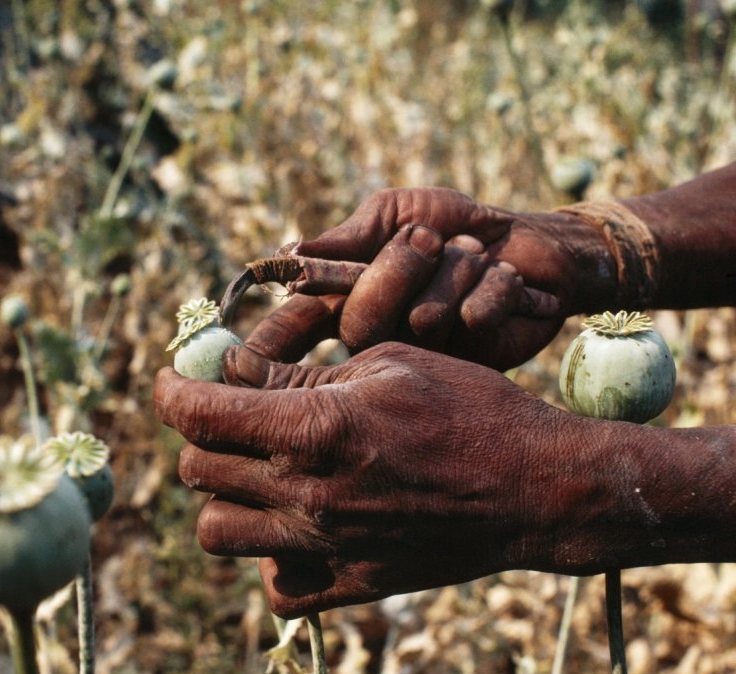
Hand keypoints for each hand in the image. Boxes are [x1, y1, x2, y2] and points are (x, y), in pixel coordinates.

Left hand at [155, 342, 599, 616]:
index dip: (170, 391)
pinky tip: (295, 522)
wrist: (536, 488)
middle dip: (201, 434)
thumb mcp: (385, 365)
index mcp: (312, 430)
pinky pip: (275, 583)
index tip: (172, 379)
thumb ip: (299, 374)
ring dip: (224, 497)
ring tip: (258, 471)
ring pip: (218, 533)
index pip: (198, 415)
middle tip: (230, 415)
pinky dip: (269, 554)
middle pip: (198, 471)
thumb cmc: (469, 409)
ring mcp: (326, 547)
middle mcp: (306, 495)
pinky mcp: (350, 584)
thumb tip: (232, 370)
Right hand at [252, 187, 614, 368]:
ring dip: (455, 269)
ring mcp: (423, 356)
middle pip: (358, 323)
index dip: (268, 344)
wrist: (533, 244)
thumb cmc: (456, 224)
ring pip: (420, 320)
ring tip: (475, 257)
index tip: (239, 360)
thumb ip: (352, 235)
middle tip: (430, 238)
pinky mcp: (472, 363)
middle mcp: (377, 336)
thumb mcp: (399, 211)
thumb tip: (291, 253)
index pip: (296, 327)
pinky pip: (472, 321)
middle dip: (396, 270)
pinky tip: (504, 284)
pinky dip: (494, 285)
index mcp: (348, 298)